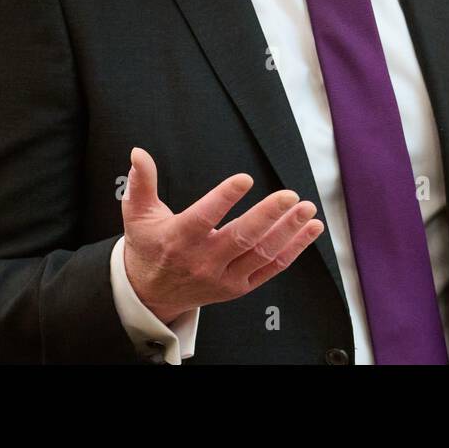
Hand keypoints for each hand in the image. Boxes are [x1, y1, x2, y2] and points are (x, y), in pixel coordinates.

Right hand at [121, 147, 323, 323]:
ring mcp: (224, 277)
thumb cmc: (148, 246)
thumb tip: (139, 152)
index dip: (224, 199)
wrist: (151, 295)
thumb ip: (141, 183)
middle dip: (268, 216)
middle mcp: (203, 262)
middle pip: (241, 238)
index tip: (244, 179)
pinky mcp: (239, 287)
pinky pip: (272, 268)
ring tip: (307, 209)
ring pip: (262, 253)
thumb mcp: (137, 214)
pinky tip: (310, 229)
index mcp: (179, 239)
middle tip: (290, 195)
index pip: (203, 218)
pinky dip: (294, 250)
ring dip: (289, 231)